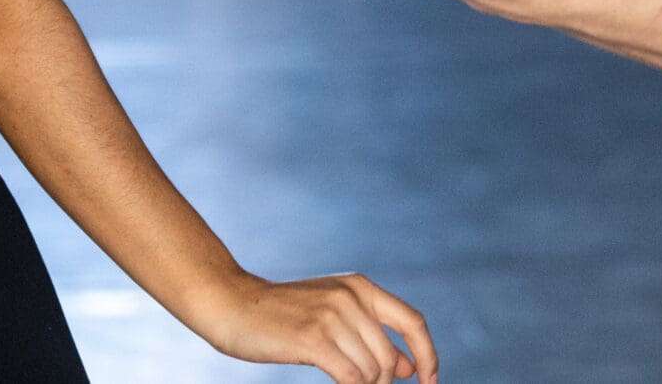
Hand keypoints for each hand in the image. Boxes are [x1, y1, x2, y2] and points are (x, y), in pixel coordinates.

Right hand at [193, 268, 436, 383]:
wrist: (232, 303)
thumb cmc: (282, 316)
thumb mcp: (333, 315)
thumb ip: (371, 336)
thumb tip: (409, 366)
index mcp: (361, 288)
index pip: (413, 322)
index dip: (428, 354)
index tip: (430, 381)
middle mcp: (352, 297)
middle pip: (391, 357)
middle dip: (385, 383)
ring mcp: (332, 316)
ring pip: (372, 371)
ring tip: (346, 383)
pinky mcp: (312, 338)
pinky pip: (351, 378)